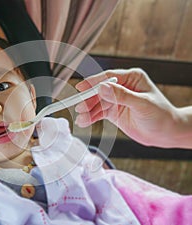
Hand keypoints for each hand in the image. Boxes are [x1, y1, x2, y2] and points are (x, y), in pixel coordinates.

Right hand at [75, 68, 191, 148]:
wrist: (166, 133)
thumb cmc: (161, 116)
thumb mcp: (142, 104)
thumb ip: (122, 95)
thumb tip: (102, 87)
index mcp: (132, 78)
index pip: (108, 77)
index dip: (93, 82)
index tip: (80, 87)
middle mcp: (123, 87)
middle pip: (100, 91)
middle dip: (89, 100)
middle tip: (80, 108)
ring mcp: (117, 99)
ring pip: (98, 103)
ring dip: (89, 111)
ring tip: (81, 119)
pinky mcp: (114, 111)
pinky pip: (99, 113)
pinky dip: (92, 117)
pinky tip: (85, 121)